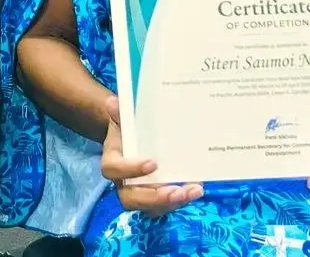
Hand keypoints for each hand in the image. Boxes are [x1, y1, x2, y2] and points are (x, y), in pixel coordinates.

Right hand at [99, 96, 202, 216]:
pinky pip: (164, 207)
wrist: (134, 138)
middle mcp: (122, 182)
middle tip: (176, 191)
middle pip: (130, 198)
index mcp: (112, 161)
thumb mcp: (124, 118)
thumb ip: (120, 112)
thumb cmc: (129, 129)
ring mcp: (139, 193)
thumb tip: (113, 102)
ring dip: (171, 203)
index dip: (131, 169)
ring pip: (150, 208)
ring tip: (192, 191)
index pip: (113, 169)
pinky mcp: (155, 198)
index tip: (153, 163)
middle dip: (154, 197)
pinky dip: (180, 201)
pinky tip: (196, 189)